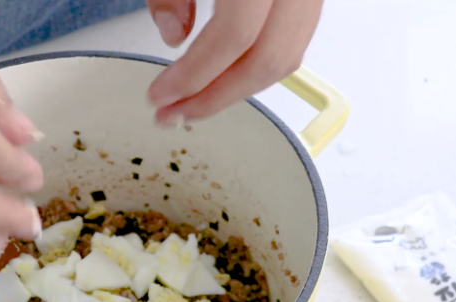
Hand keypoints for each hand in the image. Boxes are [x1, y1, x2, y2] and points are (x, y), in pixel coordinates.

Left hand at [146, 0, 324, 124]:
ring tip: (197, 101)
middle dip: (217, 97)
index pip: (234, 37)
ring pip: (286, 56)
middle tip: (176, 113)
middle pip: (267, 59)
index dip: (195, 75)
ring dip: (239, 88)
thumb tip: (172, 34)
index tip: (161, 96)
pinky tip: (226, 75)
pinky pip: (294, 39)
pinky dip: (259, 65)